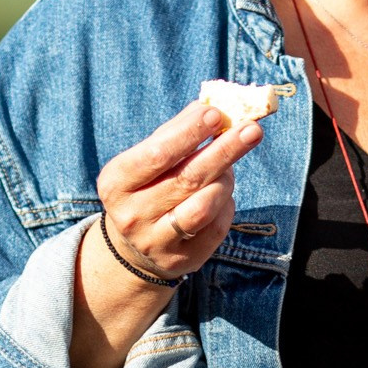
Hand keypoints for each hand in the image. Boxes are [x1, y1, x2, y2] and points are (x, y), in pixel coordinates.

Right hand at [97, 98, 266, 281]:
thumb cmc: (146, 187)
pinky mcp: (181, 261)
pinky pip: (216, 227)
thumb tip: (212, 107)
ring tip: (230, 166)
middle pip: (187, 179)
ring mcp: (156, 242)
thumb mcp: (146, 159)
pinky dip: (226, 204)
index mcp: (116, 183)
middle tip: (252, 129)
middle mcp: (131, 215)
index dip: (189, 133)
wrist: (134, 247)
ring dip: (226, 180)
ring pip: (204, 205)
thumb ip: (175, 133)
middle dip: (224, 151)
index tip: (217, 114)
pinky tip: (223, 193)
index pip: (157, 155)